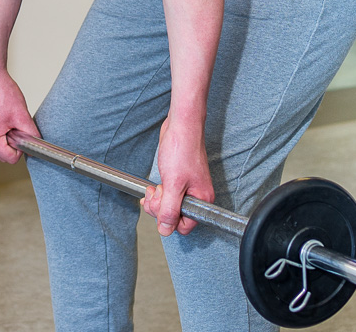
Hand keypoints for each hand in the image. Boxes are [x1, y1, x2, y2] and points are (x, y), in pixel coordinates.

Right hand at [0, 69, 38, 164]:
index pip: (10, 159)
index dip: (20, 150)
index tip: (22, 138)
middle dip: (10, 145)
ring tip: (6, 122)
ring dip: (0, 140)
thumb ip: (31, 133)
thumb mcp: (21, 114)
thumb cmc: (1, 92)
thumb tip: (36, 144)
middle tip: (15, 127)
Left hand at [142, 115, 214, 236]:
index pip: (185, 225)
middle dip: (160, 208)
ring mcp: (188, 188)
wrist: (181, 126)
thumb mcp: (173, 183)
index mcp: (202, 198)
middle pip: (175, 217)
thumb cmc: (182, 149)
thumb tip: (165, 230)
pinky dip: (158, 194)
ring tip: (155, 188)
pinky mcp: (180, 181)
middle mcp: (197, 195)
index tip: (162, 205)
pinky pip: (167, 196)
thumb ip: (169, 209)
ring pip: (169, 207)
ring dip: (157, 200)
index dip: (169, 220)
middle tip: (157, 192)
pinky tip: (154, 187)